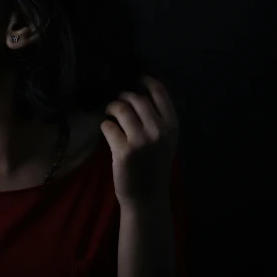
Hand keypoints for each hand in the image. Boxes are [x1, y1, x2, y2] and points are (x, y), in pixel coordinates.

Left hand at [100, 75, 179, 209]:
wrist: (147, 197)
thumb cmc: (154, 167)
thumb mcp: (165, 141)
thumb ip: (157, 119)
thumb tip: (138, 92)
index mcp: (172, 126)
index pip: (160, 92)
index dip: (146, 80)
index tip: (136, 78)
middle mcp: (159, 130)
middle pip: (136, 98)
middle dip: (123, 96)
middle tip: (118, 103)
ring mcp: (141, 140)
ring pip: (120, 108)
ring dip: (111, 108)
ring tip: (110, 114)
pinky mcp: (123, 150)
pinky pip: (107, 126)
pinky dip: (105, 126)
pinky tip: (108, 132)